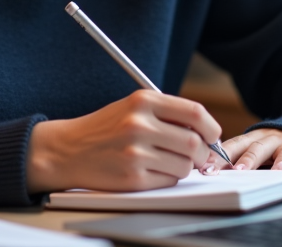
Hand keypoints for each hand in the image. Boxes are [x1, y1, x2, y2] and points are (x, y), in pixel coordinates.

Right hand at [26, 90, 222, 193]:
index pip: (195, 112)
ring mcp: (135, 152)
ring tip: (168, 161)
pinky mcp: (132, 177)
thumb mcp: (134, 106)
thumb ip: (168, 113)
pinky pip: (168, 181)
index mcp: (143, 101)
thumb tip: (207, 131)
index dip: (211, 127)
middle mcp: (139, 124)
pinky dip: (168, 178)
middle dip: (203, 152)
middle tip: (199, 156)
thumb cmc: (106, 128)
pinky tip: (153, 170)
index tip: (212, 135)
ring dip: (184, 166)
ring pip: (184, 165)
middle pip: (194, 142)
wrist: (68, 150)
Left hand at [200, 128, 281, 173]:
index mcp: (247, 140)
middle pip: (240, 146)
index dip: (214, 156)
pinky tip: (277, 171)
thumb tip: (215, 174)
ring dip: (249, 160)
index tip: (201, 167)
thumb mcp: (256, 151)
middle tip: (213, 169)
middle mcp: (259, 138)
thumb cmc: (273, 147)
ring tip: (240, 171)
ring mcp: (276, 141)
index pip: (227, 146)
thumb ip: (239, 160)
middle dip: (225, 158)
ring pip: (260, 148)